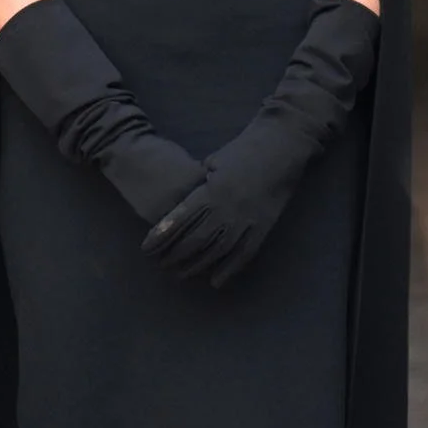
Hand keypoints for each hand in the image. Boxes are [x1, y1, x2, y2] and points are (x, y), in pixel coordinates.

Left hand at [142, 143, 292, 287]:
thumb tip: (183, 205)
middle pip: (195, 240)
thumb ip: (198, 184)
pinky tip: (215, 282)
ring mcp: (247, 220)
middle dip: (175, 255)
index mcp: (211, 190)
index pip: (180, 219)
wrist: (282, 145)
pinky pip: (245, 253)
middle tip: (161, 264)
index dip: (161, 236)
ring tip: (181, 274)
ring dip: (197, 266)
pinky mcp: (265, 226)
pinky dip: (229, 270)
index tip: (146, 247)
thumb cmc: (244, 149)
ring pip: (217, 251)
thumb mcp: (213, 161)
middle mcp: (227, 209)